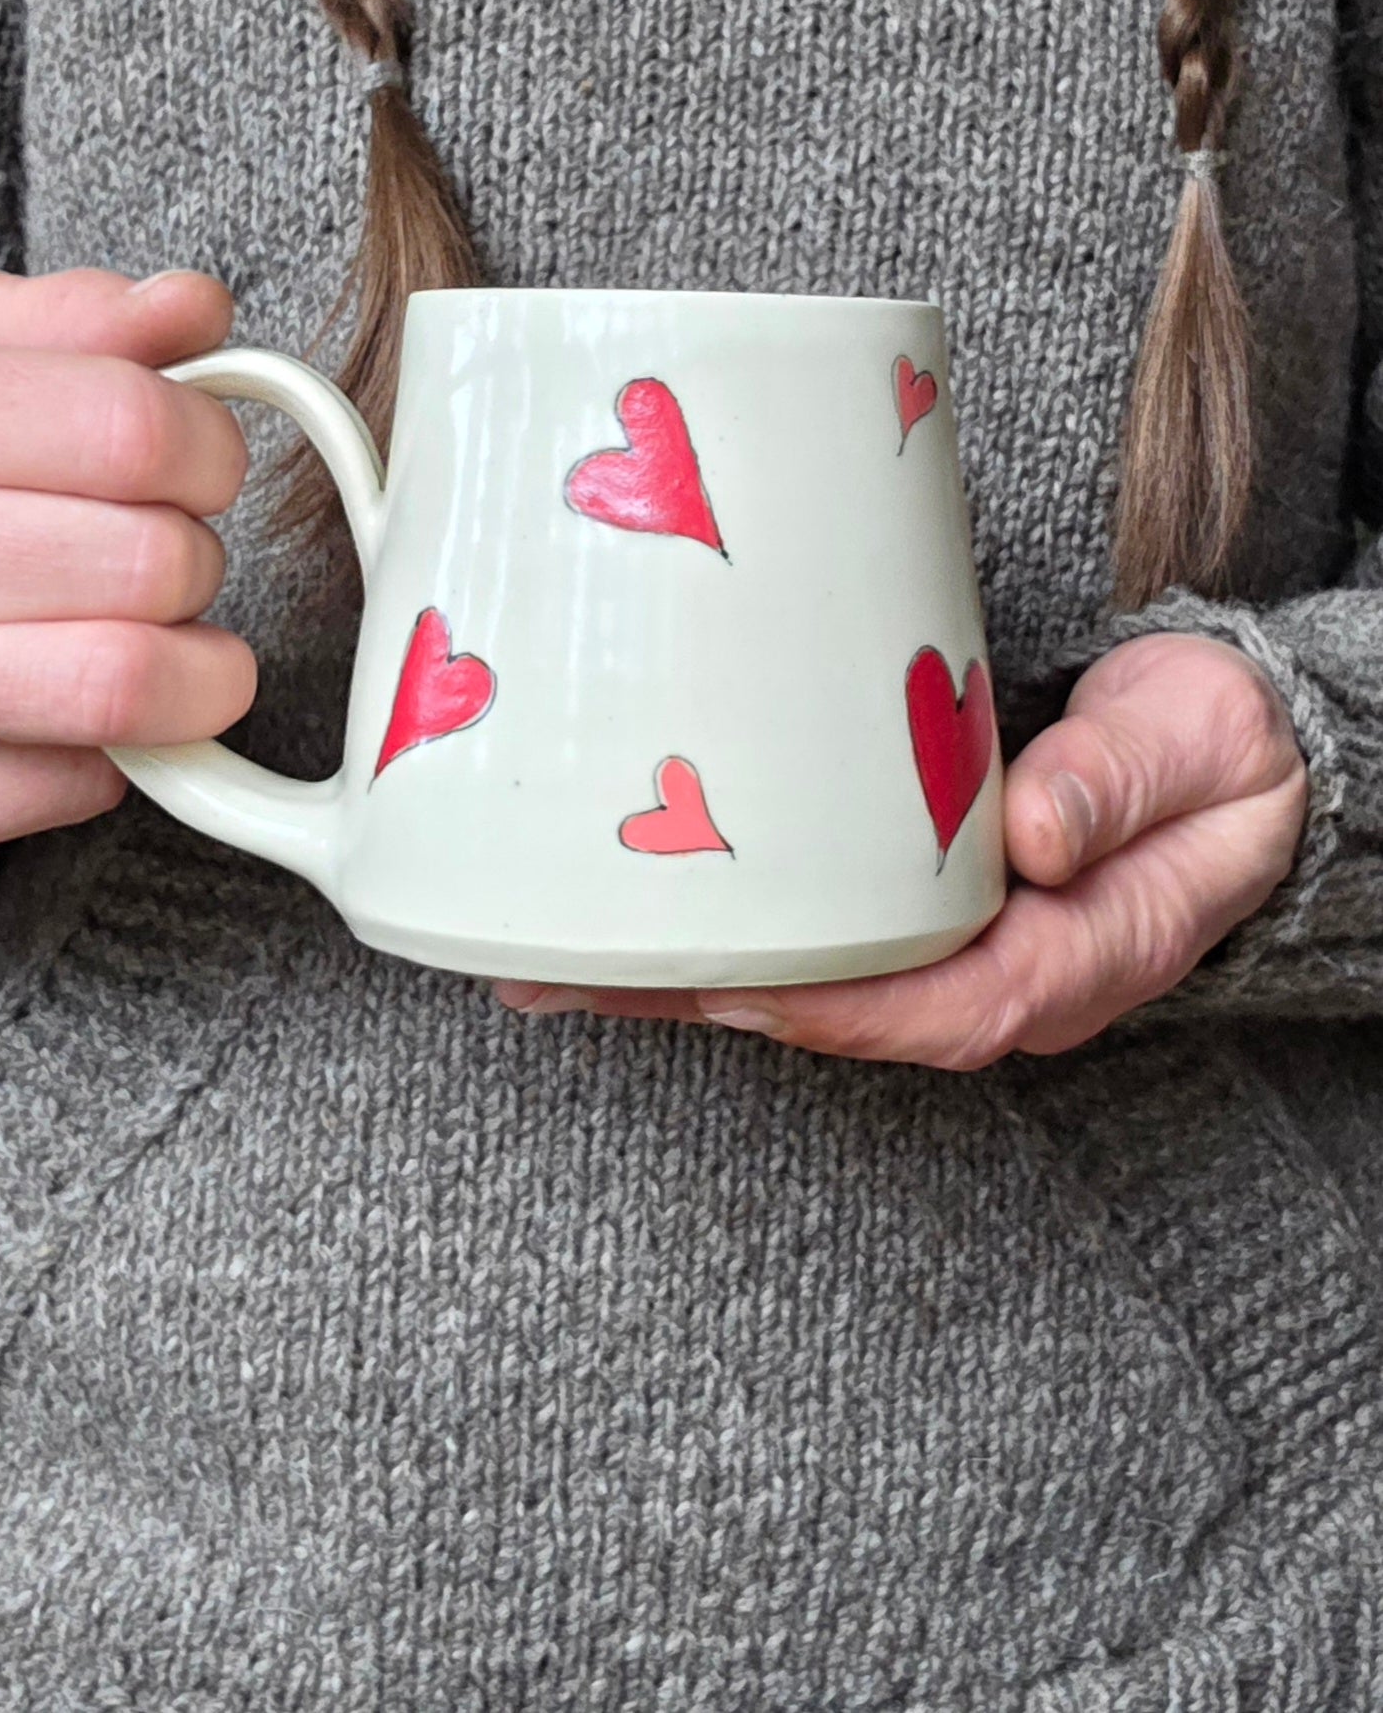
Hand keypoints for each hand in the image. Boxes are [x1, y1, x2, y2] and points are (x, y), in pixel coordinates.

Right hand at [0, 266, 252, 859]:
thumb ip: (73, 321)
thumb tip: (197, 310)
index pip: (135, 431)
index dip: (208, 450)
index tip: (198, 465)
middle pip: (154, 564)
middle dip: (195, 559)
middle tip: (160, 556)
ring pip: (128, 690)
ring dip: (189, 672)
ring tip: (157, 640)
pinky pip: (78, 784)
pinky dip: (109, 753)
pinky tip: (63, 707)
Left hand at [496, 633, 1308, 1066]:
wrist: (1221, 753)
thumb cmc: (1213, 752)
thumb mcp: (1199, 748)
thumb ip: (1122, 782)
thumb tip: (1034, 831)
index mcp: (1072, 959)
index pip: (939, 1008)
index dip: (827, 1005)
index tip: (720, 984)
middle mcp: (992, 973)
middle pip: (832, 1012)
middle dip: (697, 1001)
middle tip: (562, 972)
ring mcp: (944, 947)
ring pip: (797, 984)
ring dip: (671, 976)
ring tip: (540, 954)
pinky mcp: (905, 905)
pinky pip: (803, 937)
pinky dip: (709, 933)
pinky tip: (618, 914)